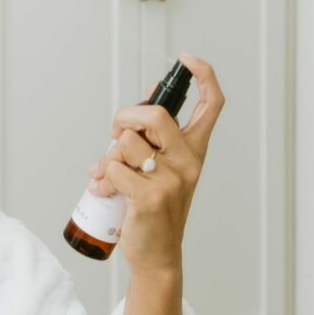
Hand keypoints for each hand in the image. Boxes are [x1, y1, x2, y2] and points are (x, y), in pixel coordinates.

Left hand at [88, 52, 224, 273]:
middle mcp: (188, 161)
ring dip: (108, 157)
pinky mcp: (150, 196)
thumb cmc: (153, 210)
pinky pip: (113, 168)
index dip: (203, 76)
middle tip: (115, 134)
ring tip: (108, 175)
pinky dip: (102, 178)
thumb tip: (130, 115)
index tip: (187, 59)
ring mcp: (171, 179)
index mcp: (194, 151)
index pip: (211, 105)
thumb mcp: (161, 171)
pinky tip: (104, 190)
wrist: (156, 255)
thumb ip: (151, 143)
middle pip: (155, 114)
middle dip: (124, 116)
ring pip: (126, 143)